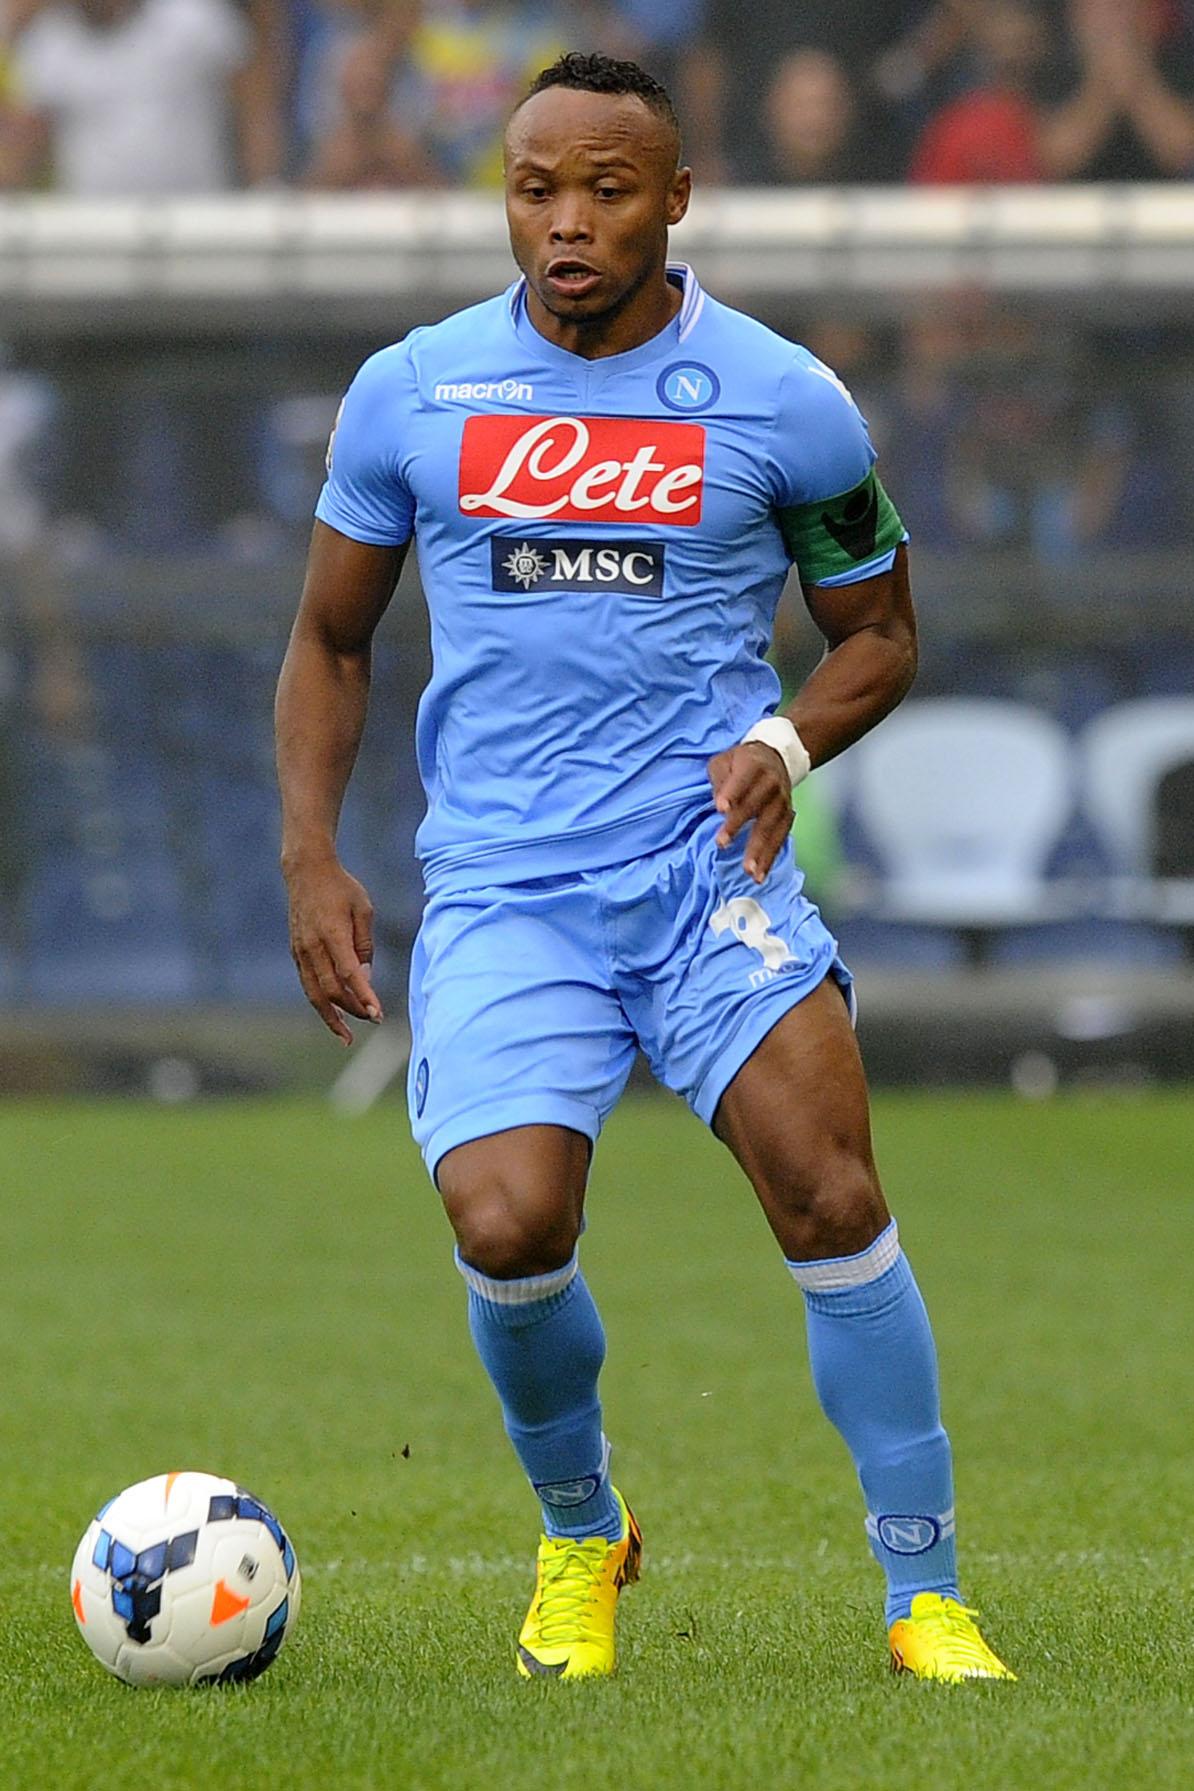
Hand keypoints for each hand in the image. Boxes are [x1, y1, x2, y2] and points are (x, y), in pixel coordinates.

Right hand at [283, 853, 382, 1045]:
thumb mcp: (364, 910)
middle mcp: (313, 947)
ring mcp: (301, 951)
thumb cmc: (341, 888)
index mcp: (332, 935)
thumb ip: (364, 945)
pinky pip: (308, 983)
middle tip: (371, 1019)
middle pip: (331, 990)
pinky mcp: (296, 951)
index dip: (364, 997)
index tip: (377, 1014)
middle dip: (351, 1010)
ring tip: (345, 1035)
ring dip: (331, 1016)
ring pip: (314, 993)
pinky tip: (332, 1012)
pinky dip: (320, 1001)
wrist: (306, 871)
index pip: (349, 975)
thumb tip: (365, 977)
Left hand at [707, 741, 792, 885]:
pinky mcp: (787, 818)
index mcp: (754, 765)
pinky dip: (770, 858)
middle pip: (756, 806)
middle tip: (722, 843)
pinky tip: (760, 876)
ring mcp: (782, 802)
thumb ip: (720, 779)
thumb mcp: (724, 761)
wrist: (776, 759)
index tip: (720, 808)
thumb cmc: (741, 763)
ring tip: (748, 871)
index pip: (743, 780)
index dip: (732, 793)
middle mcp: (772, 784)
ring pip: (771, 828)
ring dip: (759, 851)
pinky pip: (780, 839)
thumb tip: (719, 802)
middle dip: (739, 825)